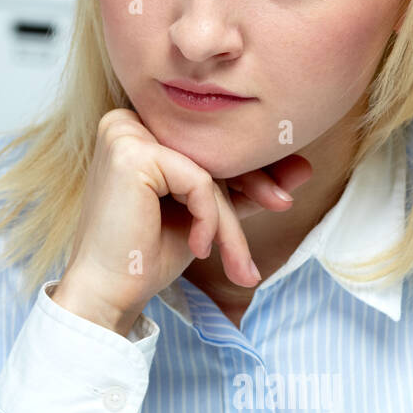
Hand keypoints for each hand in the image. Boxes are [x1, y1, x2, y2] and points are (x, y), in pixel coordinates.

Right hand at [59, 108, 312, 327]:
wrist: (108, 293)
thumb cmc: (147, 255)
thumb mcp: (205, 213)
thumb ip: (244, 188)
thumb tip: (304, 168)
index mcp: (140, 126)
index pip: (209, 142)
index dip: (251, 169)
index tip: (287, 187)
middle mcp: (128, 119)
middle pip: (212, 153)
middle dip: (254, 188)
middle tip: (284, 207)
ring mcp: (126, 132)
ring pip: (210, 169)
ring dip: (229, 220)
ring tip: (236, 262)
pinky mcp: (132, 152)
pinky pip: (200, 181)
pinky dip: (209, 219)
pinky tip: (197, 247)